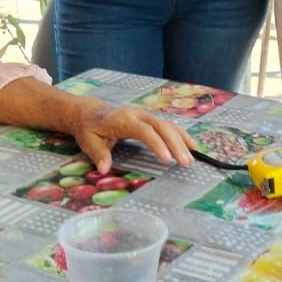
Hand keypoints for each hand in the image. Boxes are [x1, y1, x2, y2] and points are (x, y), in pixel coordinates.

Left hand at [66, 100, 194, 172]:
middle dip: (175, 144)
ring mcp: (146, 115)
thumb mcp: (89, 141)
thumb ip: (98, 154)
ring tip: (191, 158)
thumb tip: (103, 169)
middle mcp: (138, 115)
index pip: (145, 131)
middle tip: (185, 163)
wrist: (90, 112)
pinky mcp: (150, 119)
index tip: (167, 160)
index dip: (157, 144)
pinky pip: (168, 125)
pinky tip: (192, 146)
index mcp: (124, 120)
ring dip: (181, 141)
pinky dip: (181, 135)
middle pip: (162, 127)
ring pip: (168, 125)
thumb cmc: (90, 129)